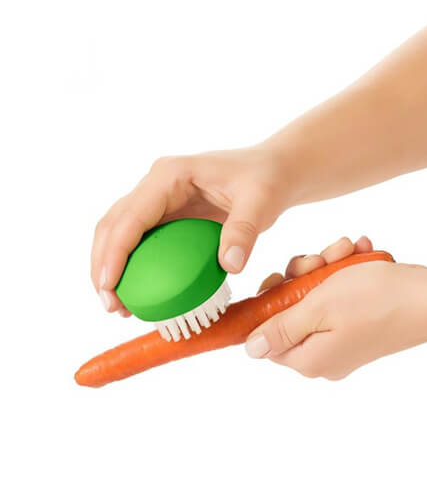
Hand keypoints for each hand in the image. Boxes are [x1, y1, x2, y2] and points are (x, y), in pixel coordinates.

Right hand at [91, 145, 289, 314]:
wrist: (271, 171)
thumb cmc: (266, 179)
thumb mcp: (260, 201)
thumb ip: (244, 230)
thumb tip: (230, 266)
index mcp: (170, 175)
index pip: (131, 214)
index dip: (114, 251)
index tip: (110, 286)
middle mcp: (157, 185)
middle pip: (113, 224)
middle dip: (104, 265)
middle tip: (111, 306)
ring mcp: (160, 200)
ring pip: (120, 233)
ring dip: (111, 267)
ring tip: (117, 307)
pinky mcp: (168, 215)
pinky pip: (141, 241)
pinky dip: (132, 267)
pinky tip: (140, 294)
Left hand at [245, 237, 426, 379]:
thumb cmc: (375, 301)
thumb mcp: (317, 308)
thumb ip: (281, 329)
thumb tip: (251, 349)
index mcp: (309, 359)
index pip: (267, 337)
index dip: (268, 304)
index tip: (279, 277)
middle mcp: (324, 355)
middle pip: (291, 313)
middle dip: (301, 277)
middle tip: (317, 259)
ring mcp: (343, 341)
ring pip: (315, 299)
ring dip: (325, 269)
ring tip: (346, 250)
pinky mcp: (359, 326)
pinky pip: (338, 299)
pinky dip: (344, 274)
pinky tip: (359, 254)